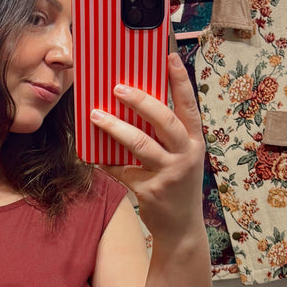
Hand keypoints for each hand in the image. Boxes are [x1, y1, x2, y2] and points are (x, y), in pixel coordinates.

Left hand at [92, 54, 205, 244]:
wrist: (181, 229)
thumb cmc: (177, 185)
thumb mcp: (181, 158)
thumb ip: (166, 136)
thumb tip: (134, 106)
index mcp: (195, 141)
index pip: (189, 105)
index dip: (180, 80)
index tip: (168, 56)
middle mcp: (186, 155)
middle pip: (164, 120)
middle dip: (140, 101)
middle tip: (117, 88)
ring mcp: (169, 174)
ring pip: (140, 144)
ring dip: (115, 128)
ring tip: (95, 115)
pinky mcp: (151, 190)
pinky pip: (122, 170)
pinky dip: (105, 160)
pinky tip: (92, 153)